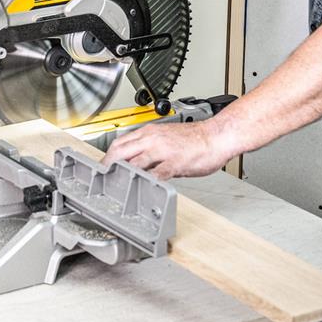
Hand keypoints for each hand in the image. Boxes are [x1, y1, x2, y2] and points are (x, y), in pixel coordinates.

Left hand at [102, 120, 232, 179]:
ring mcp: (163, 150)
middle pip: (120, 151)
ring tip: (116, 185)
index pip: (119, 142)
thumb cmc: (195, 138)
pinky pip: (156, 173)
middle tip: (104, 179)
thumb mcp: (165, 137)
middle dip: (108, 166)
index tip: (104, 167)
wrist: (216, 136)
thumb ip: (149, 148)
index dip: (108, 156)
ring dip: (122, 174)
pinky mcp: (175, 162)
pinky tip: (141, 189)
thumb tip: (136, 161)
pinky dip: (146, 181)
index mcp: (148, 132)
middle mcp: (152, 139)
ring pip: (134, 162)